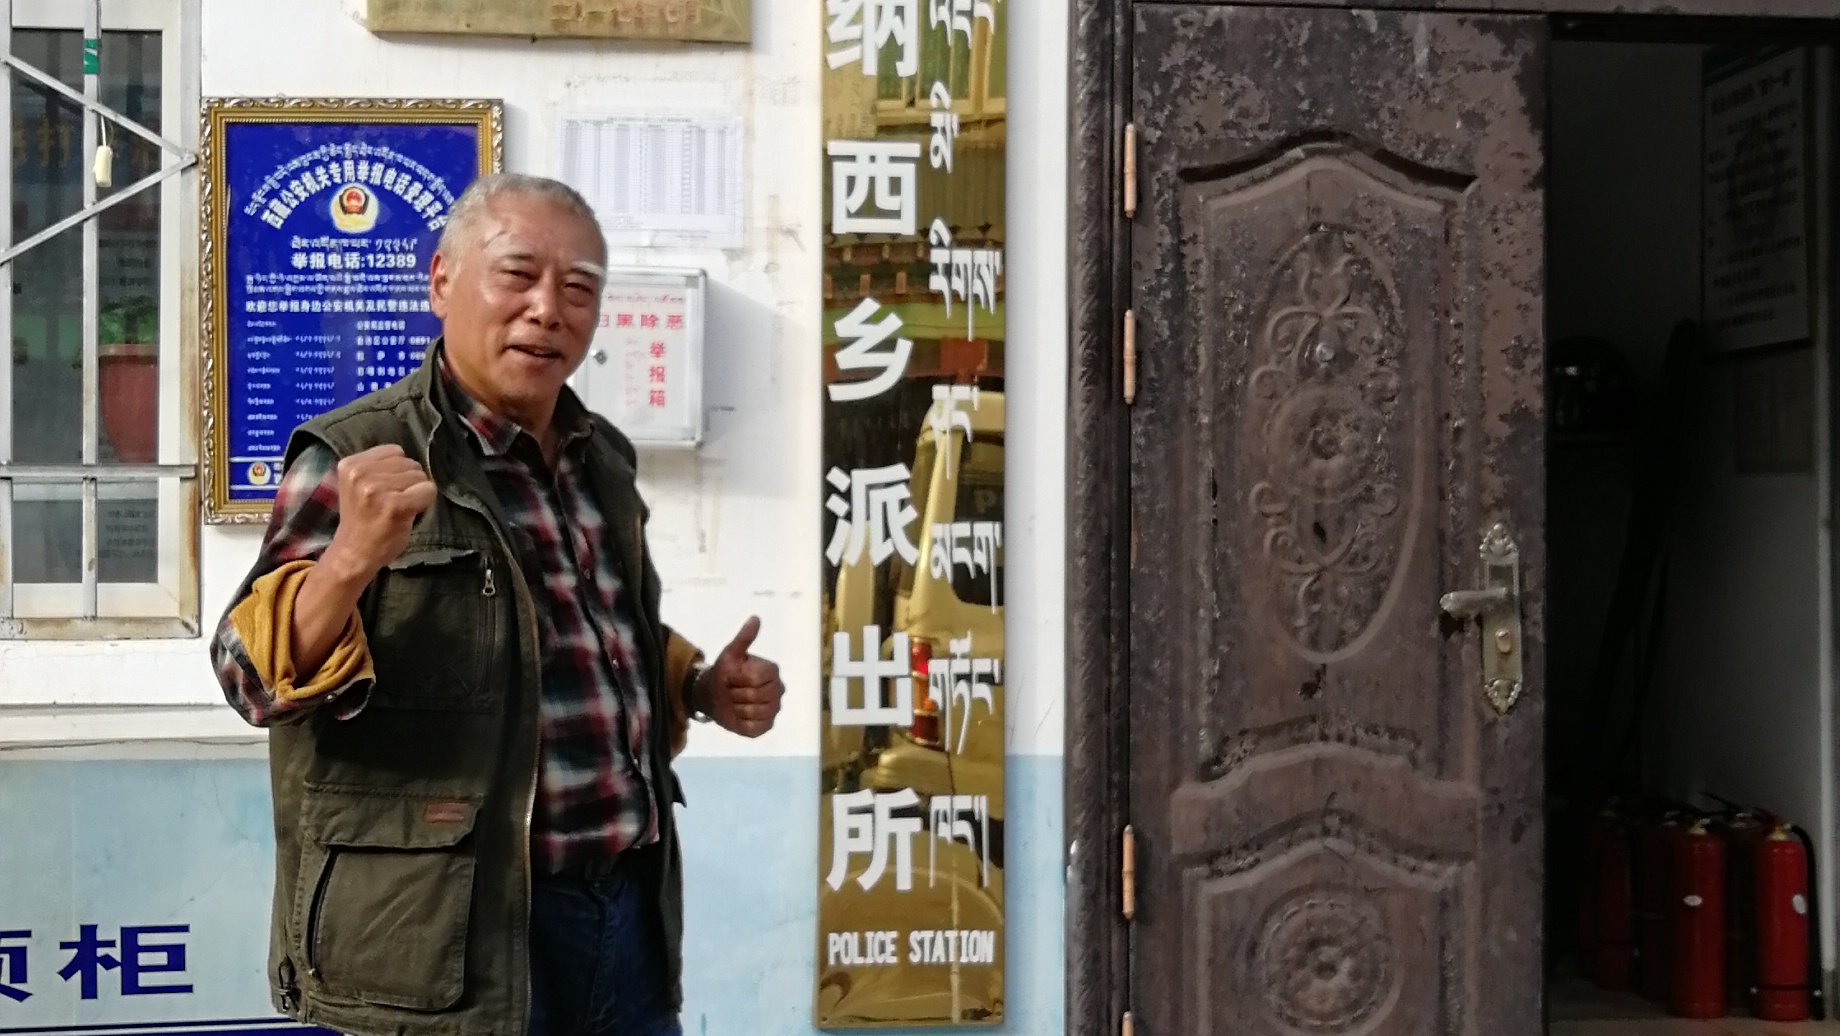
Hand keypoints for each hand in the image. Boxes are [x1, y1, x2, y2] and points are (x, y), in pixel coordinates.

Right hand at [322, 444, 437, 579]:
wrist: (354, 553)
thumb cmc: (363, 519)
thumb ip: (378, 467)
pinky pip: (427, 490)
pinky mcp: (394, 505)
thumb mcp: (359, 484)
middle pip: (409, 462)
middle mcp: (360, 473)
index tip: (385, 490)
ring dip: (415, 492)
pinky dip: (425, 502)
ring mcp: (376, 489)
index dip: (397, 471)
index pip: (394, 451)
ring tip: (397, 508)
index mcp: (350, 464)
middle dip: (408, 481)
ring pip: (420, 476)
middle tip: (392, 502)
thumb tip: (411, 458)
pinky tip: (408, 514)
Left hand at [699, 617, 783, 737]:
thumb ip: (743, 638)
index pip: (755, 678)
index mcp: (772, 671)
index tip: (731, 676)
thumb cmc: (725, 672)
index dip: (737, 678)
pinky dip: (740, 723)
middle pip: (754, 696)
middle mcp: (778, 690)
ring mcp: (774, 710)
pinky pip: (753, 728)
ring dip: (736, 709)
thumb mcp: (730, 654)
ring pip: (753, 713)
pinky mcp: (766, 726)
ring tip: (734, 703)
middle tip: (732, 690)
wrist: (714, 694)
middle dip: (735, 694)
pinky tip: (739, 716)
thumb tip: (755, 618)